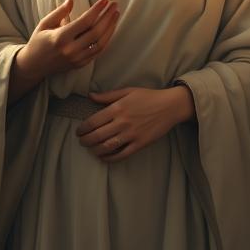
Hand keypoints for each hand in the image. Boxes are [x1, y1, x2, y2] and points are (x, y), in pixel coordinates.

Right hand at [16, 0, 119, 82]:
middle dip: (108, 17)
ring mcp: (77, 59)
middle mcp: (70, 50)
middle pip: (96, 32)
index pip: (84, 22)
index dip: (97, 10)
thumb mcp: (44, 23)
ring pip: (101, 43)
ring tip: (116, 15)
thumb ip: (59, 12)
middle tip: (115, 5)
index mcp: (60, 38)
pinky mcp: (81, 64)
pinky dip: (106, 39)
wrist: (34, 66)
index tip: (105, 0)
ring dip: (111, 28)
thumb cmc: (38, 41)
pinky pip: (98, 51)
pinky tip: (110, 28)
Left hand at [76, 85, 194, 161]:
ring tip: (90, 149)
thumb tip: (90, 96)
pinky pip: (122, 154)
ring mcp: (131, 134)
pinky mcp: (140, 144)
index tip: (79, 131)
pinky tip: (104, 157)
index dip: (83, 128)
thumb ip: (108, 96)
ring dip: (95, 150)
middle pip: (97, 136)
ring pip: (107, 147)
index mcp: (118, 108)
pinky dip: (110, 158)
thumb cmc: (148, 96)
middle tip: (81, 141)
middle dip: (86, 141)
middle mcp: (123, 122)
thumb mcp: (127, 91)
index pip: (94, 121)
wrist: (170, 106)